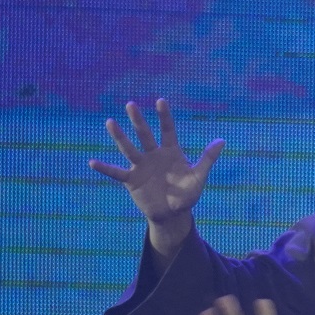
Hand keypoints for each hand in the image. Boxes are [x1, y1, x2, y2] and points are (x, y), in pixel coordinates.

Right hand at [89, 99, 224, 257]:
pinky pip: (116, 173)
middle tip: (131, 104)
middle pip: (145, 134)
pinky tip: (92, 162)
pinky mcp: (131, 180)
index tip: (160, 100)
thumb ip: (208, 159)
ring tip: (110, 122)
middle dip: (138, 120)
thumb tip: (222, 140)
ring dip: (120, 137)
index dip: (164, 116)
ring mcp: (141, 166)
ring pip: (129, 148)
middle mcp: (154, 155)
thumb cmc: (187, 194)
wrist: (173, 213)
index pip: (167, 130)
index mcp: (171, 152)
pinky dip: (105, 168)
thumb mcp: (199, 177)